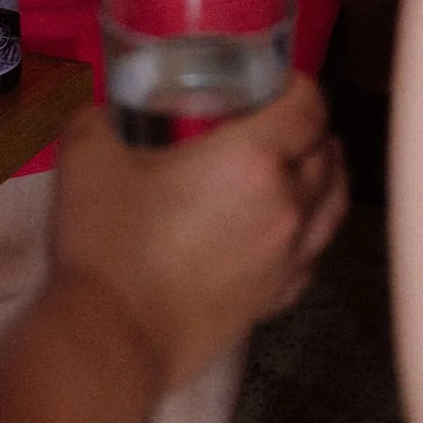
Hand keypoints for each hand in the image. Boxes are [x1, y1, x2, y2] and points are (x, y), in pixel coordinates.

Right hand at [51, 76, 347, 391]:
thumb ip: (103, 117)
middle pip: (326, 153)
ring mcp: (286, 258)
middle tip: (278, 118)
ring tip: (305, 163)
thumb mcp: (90, 155)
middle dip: (310, 128)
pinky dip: (312, 232)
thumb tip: (109, 110)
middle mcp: (285, 204)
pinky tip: (291, 228)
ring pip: (333, 205)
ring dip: (325, 176)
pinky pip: (313, 256)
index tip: (277, 80)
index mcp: (253, 159)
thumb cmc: (106, 244)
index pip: (309, 107)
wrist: (109, 342)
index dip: (300, 85)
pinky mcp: (273, 301)